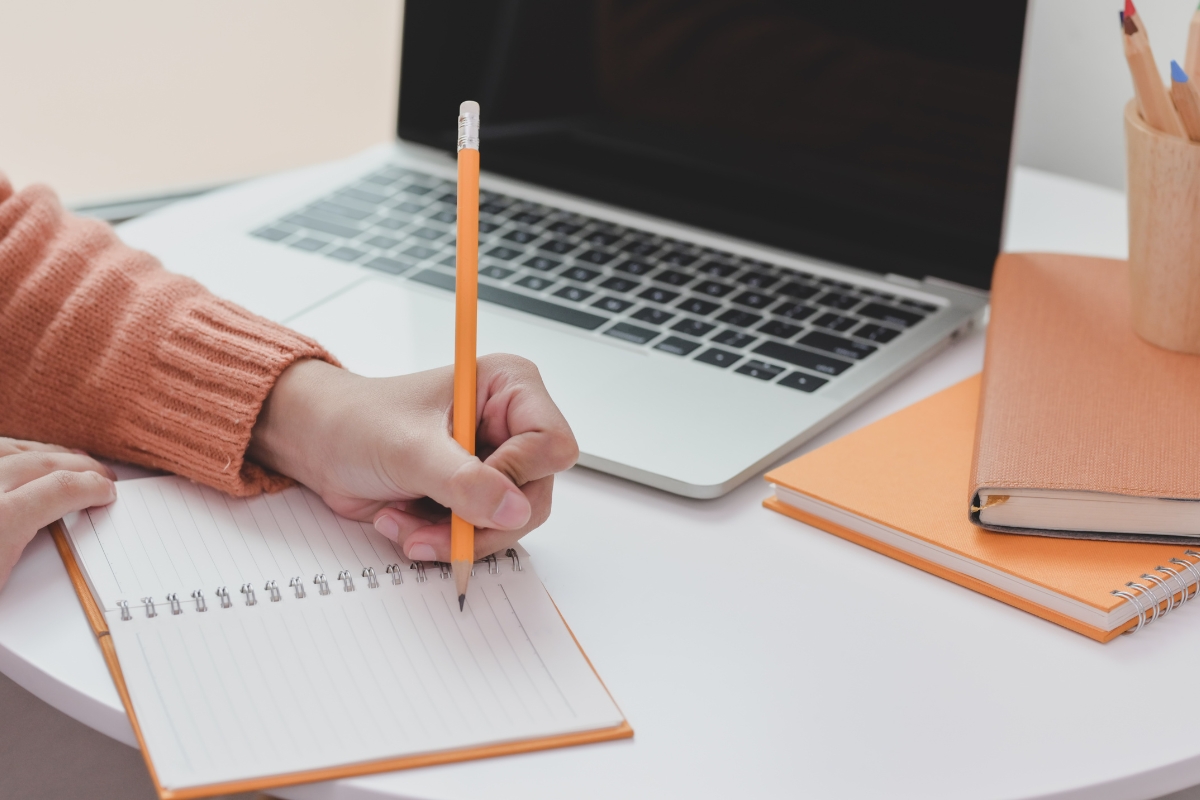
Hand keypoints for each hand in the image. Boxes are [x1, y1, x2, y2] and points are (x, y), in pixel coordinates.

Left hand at [0, 438, 115, 588]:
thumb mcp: (2, 586)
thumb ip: (33, 547)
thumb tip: (60, 528)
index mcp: (3, 518)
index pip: (60, 488)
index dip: (91, 486)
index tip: (107, 492)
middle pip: (39, 462)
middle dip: (77, 465)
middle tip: (100, 474)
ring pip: (11, 448)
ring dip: (44, 452)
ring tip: (66, 457)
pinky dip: (13, 450)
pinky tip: (22, 457)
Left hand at [248, 355, 578, 562]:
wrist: (317, 443)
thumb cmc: (356, 421)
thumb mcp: (409, 448)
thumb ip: (463, 480)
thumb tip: (514, 509)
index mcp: (509, 387)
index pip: (552, 444)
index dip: (517, 475)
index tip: (470, 488)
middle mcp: (510, 425)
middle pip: (535, 494)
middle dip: (477, 520)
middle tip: (430, 528)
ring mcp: (495, 464)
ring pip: (509, 523)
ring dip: (454, 536)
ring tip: (405, 522)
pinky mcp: (476, 496)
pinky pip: (483, 536)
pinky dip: (443, 541)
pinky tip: (405, 522)